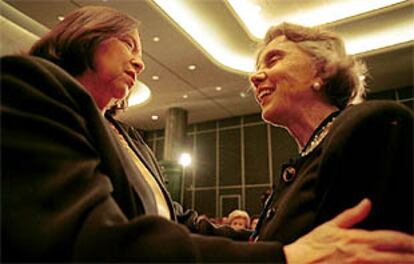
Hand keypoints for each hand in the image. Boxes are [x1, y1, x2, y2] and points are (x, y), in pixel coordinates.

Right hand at [284, 199, 413, 262]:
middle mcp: (364, 255)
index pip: (393, 239)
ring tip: (412, 260)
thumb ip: (352, 215)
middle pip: (399, 256)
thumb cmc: (312, 247)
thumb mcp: (331, 226)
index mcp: (359, 239)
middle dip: (413, 255)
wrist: (298, 262)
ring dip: (404, 262)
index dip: (410, 241)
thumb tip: (366, 203)